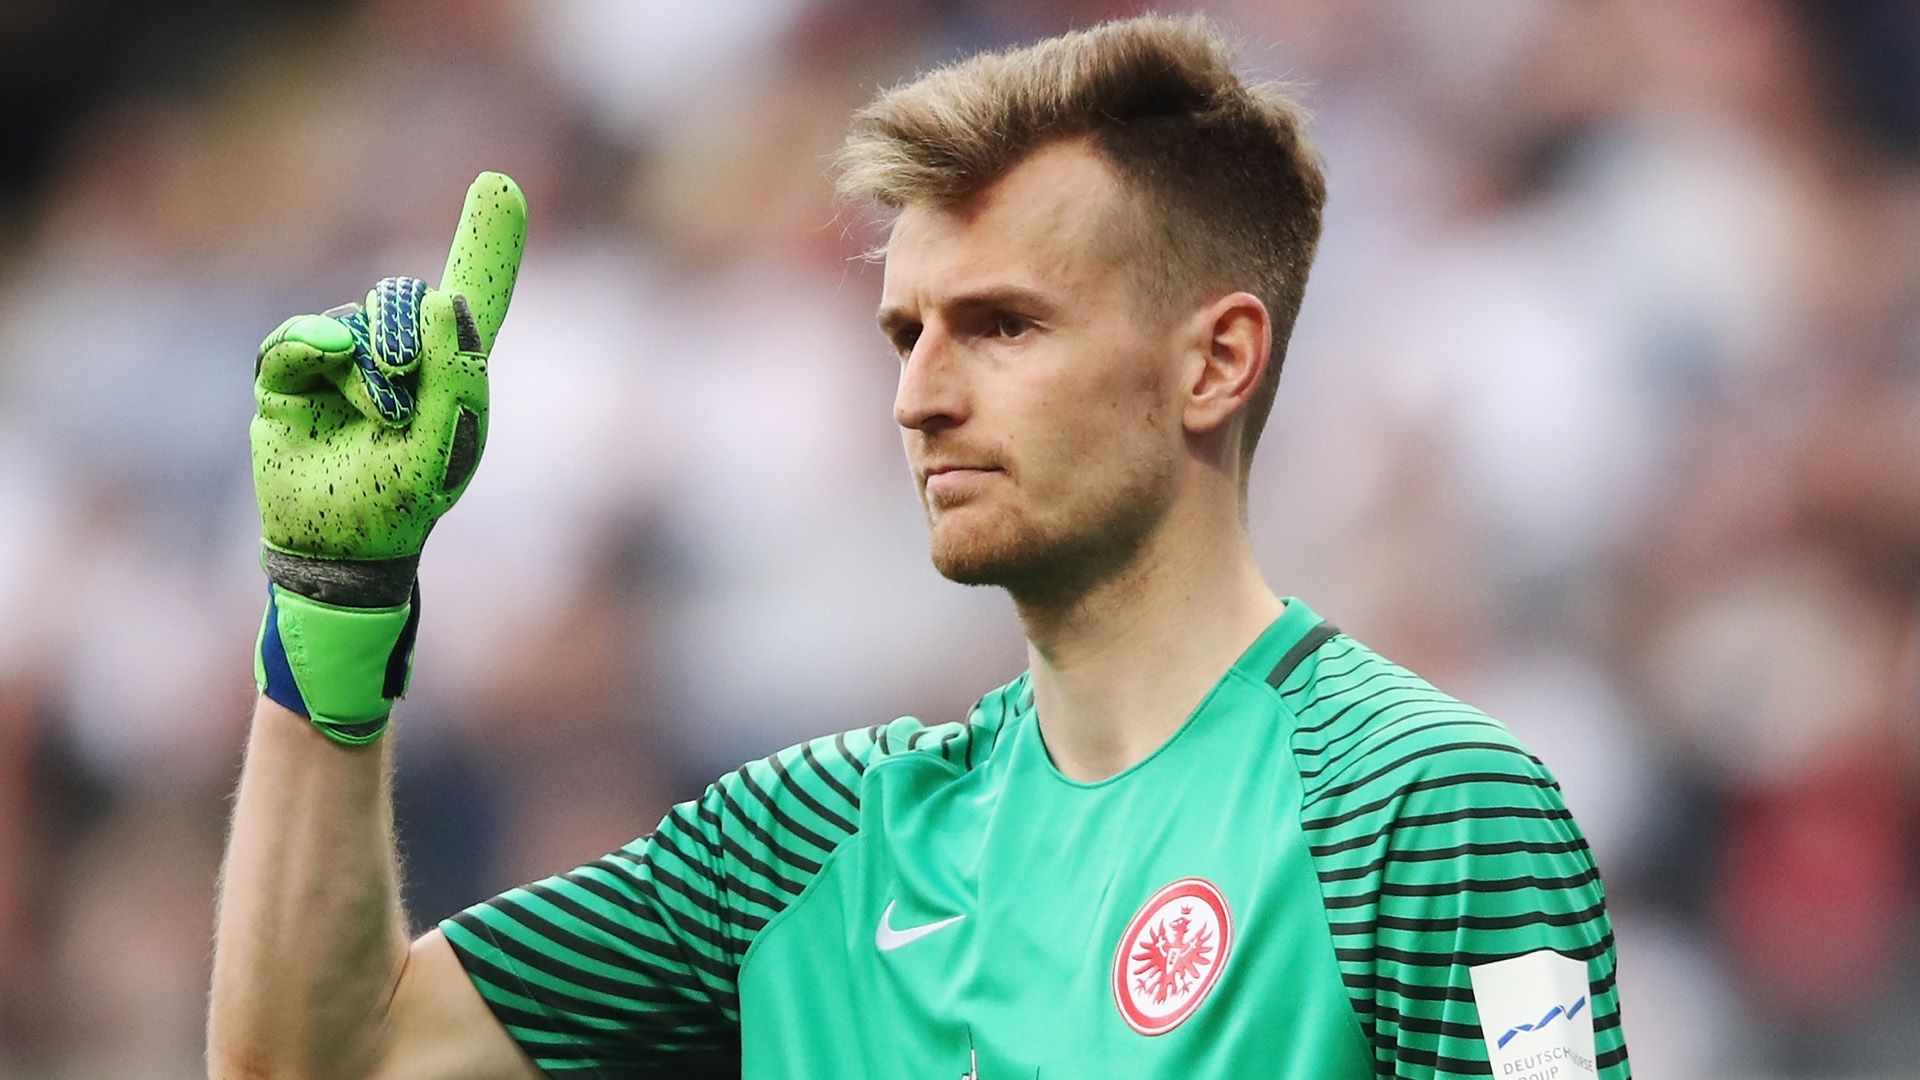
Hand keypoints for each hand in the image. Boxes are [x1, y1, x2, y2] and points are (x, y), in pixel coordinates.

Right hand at [252, 172, 526, 602]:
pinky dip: (313, 345)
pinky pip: (299, 338)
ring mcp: (344, 363)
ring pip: (357, 321)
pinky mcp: (292, 375)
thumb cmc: (402, 503)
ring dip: (369, 370)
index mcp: (453, 371)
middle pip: (409, 299)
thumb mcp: (443, 448)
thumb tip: (435, 298)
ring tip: (375, 421)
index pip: (475, 296)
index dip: (488, 241)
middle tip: (405, 385)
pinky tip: (325, 361)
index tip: (501, 184)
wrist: (336, 549)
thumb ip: (456, 375)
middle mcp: (401, 355)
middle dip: (411, 336)